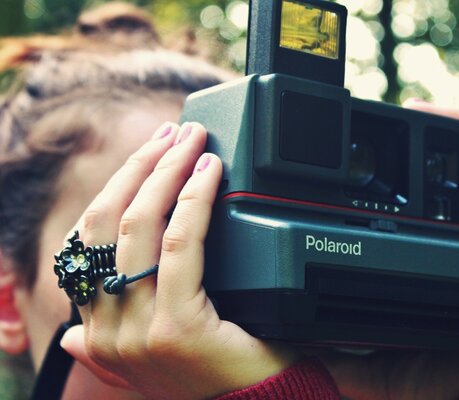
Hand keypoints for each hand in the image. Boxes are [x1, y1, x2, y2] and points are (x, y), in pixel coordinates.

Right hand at [59, 122, 298, 398]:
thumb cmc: (214, 373)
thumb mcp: (151, 355)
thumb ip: (107, 343)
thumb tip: (72, 334)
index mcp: (97, 332)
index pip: (88, 241)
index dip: (116, 187)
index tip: (149, 153)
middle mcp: (107, 331)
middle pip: (109, 225)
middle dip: (140, 168)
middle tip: (173, 133)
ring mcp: (137, 331)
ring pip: (141, 228)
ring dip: (167, 172)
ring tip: (193, 140)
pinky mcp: (175, 327)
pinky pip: (181, 245)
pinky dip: (194, 200)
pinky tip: (208, 171)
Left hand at [317, 100, 458, 399]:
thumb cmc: (437, 377)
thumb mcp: (365, 366)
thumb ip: (327, 351)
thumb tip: (282, 335)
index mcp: (411, 261)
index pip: (389, 211)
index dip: (373, 180)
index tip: (344, 154)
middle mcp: (445, 242)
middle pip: (426, 181)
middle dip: (406, 144)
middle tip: (380, 119)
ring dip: (442, 131)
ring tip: (417, 105)